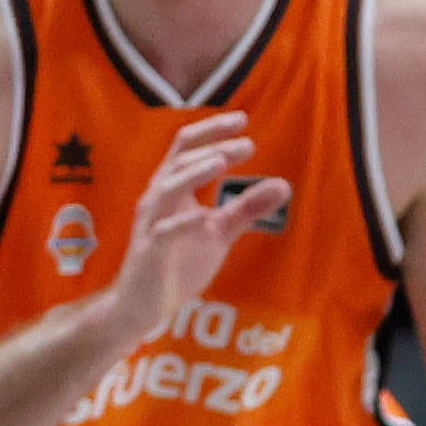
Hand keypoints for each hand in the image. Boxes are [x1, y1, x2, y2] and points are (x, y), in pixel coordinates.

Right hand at [95, 111, 288, 349]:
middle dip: (212, 148)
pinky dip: (182, 222)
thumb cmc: (178, 261)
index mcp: (172, 189)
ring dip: (194, 173)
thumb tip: (284, 185)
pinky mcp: (149, 253)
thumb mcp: (219, 232)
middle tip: (247, 144)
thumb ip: (246, 208)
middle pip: (179, 160)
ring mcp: (151, 225)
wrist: (141, 305)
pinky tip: (202, 216)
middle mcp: (157, 199)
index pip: (187, 147)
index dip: (212, 131)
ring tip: (221, 161)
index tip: (243, 120)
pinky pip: (163, 232)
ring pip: (166, 189)